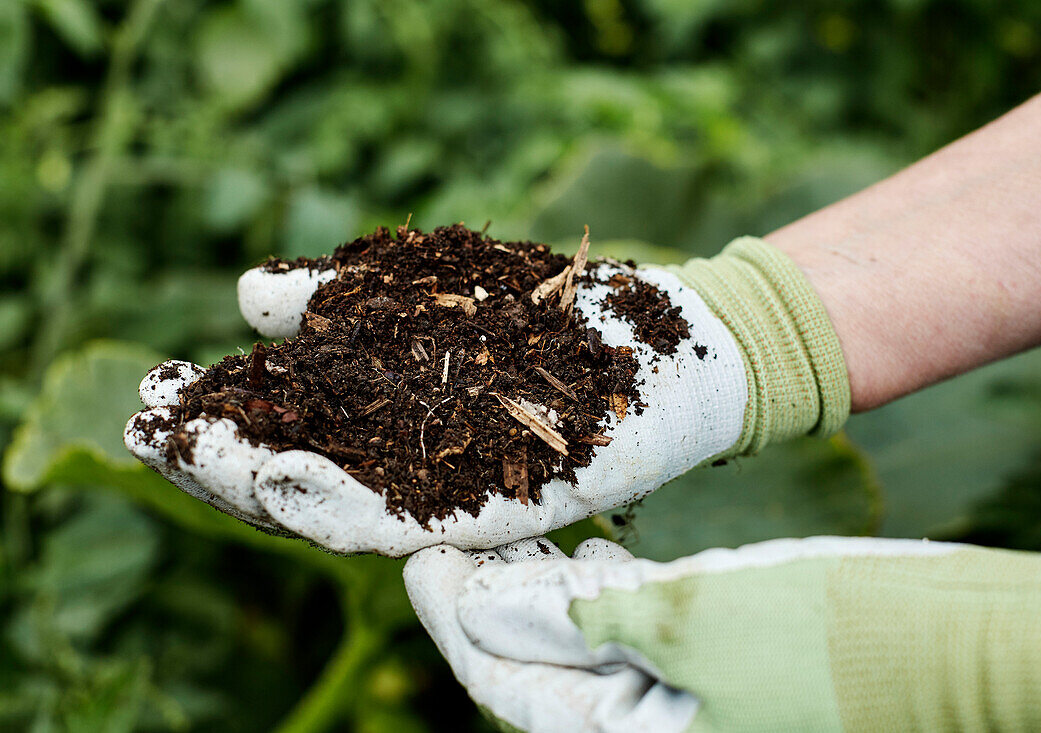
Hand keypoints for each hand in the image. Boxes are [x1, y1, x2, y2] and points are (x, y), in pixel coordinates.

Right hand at [124, 257, 749, 554]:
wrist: (660, 343)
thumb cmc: (545, 319)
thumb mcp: (424, 297)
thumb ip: (341, 301)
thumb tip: (248, 295)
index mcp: (390, 427)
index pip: (287, 435)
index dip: (218, 420)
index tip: (159, 389)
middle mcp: (411, 471)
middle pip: (296, 479)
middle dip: (217, 455)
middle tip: (147, 424)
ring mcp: (453, 494)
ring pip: (338, 507)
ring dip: (256, 485)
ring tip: (189, 451)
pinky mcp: (502, 510)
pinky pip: (412, 515)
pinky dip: (342, 500)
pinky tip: (282, 472)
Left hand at [406, 535, 1040, 731]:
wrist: (930, 641)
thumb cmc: (815, 634)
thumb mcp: (684, 619)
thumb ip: (580, 620)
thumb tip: (486, 610)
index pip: (509, 684)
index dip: (454, 619)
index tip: (419, 558)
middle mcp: (642, 720)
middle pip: (531, 660)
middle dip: (486, 596)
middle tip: (447, 528)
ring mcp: (673, 688)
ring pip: (574, 638)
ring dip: (535, 584)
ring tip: (502, 528)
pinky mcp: (703, 654)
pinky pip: (624, 625)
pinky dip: (592, 586)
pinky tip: (579, 550)